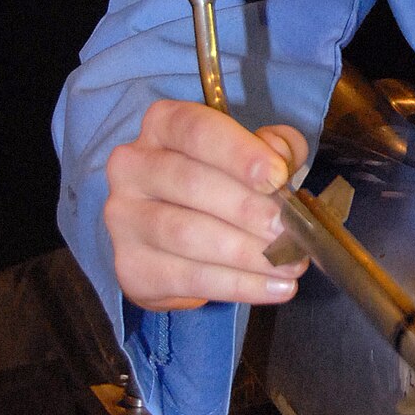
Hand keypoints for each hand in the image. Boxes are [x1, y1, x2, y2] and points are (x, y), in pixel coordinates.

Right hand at [104, 99, 310, 312]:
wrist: (171, 239)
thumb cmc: (218, 183)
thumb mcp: (250, 154)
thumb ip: (274, 146)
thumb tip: (282, 158)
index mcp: (162, 125)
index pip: (196, 130)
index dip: (239, 153)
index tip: (278, 177)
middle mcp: (132, 166)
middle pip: (191, 183)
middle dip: (248, 209)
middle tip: (290, 230)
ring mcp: (124, 218)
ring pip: (187, 234)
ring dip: (247, 254)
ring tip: (290, 264)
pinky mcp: (130, 266)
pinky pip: (188, 277)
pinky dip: (238, 285)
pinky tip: (274, 288)